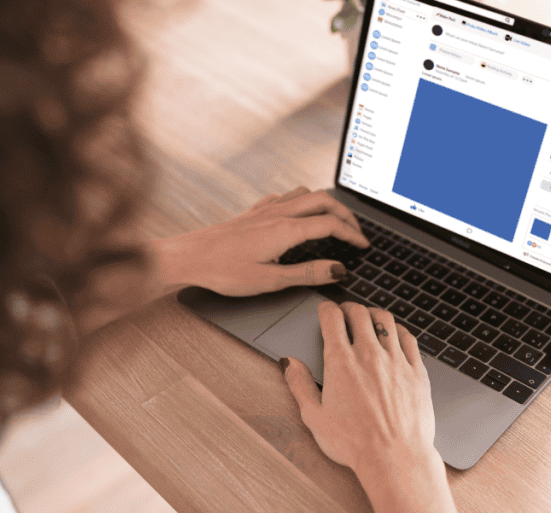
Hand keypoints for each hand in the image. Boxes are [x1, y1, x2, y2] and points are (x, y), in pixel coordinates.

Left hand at [150, 186, 369, 296]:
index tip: (363, 246)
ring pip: (306, 193)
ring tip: (335, 220)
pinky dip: (302, 201)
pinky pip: (285, 196)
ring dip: (326, 204)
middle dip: (346, 215)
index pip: (331, 225)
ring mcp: (264, 210)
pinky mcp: (252, 212)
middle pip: (324, 202)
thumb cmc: (222, 271)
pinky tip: (299, 213)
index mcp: (285, 230)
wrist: (186, 257)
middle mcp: (277, 213)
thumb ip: (307, 273)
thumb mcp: (270, 280)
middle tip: (356, 232)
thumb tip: (338, 269)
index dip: (353, 235)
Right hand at [281, 300, 437, 474]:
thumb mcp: (314, 417)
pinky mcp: (417, 371)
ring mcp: (396, 360)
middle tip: (345, 312)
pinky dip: (399, 330)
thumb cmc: (354, 442)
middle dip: (349, 307)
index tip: (325, 311)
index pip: (332, 318)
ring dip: (374, 314)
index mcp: (341, 362)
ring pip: (386, 320)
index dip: (326, 309)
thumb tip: (289, 363)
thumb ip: (299, 385)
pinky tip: (395, 335)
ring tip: (369, 319)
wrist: (394, 457)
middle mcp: (369, 354)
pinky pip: (409, 338)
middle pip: (359, 313)